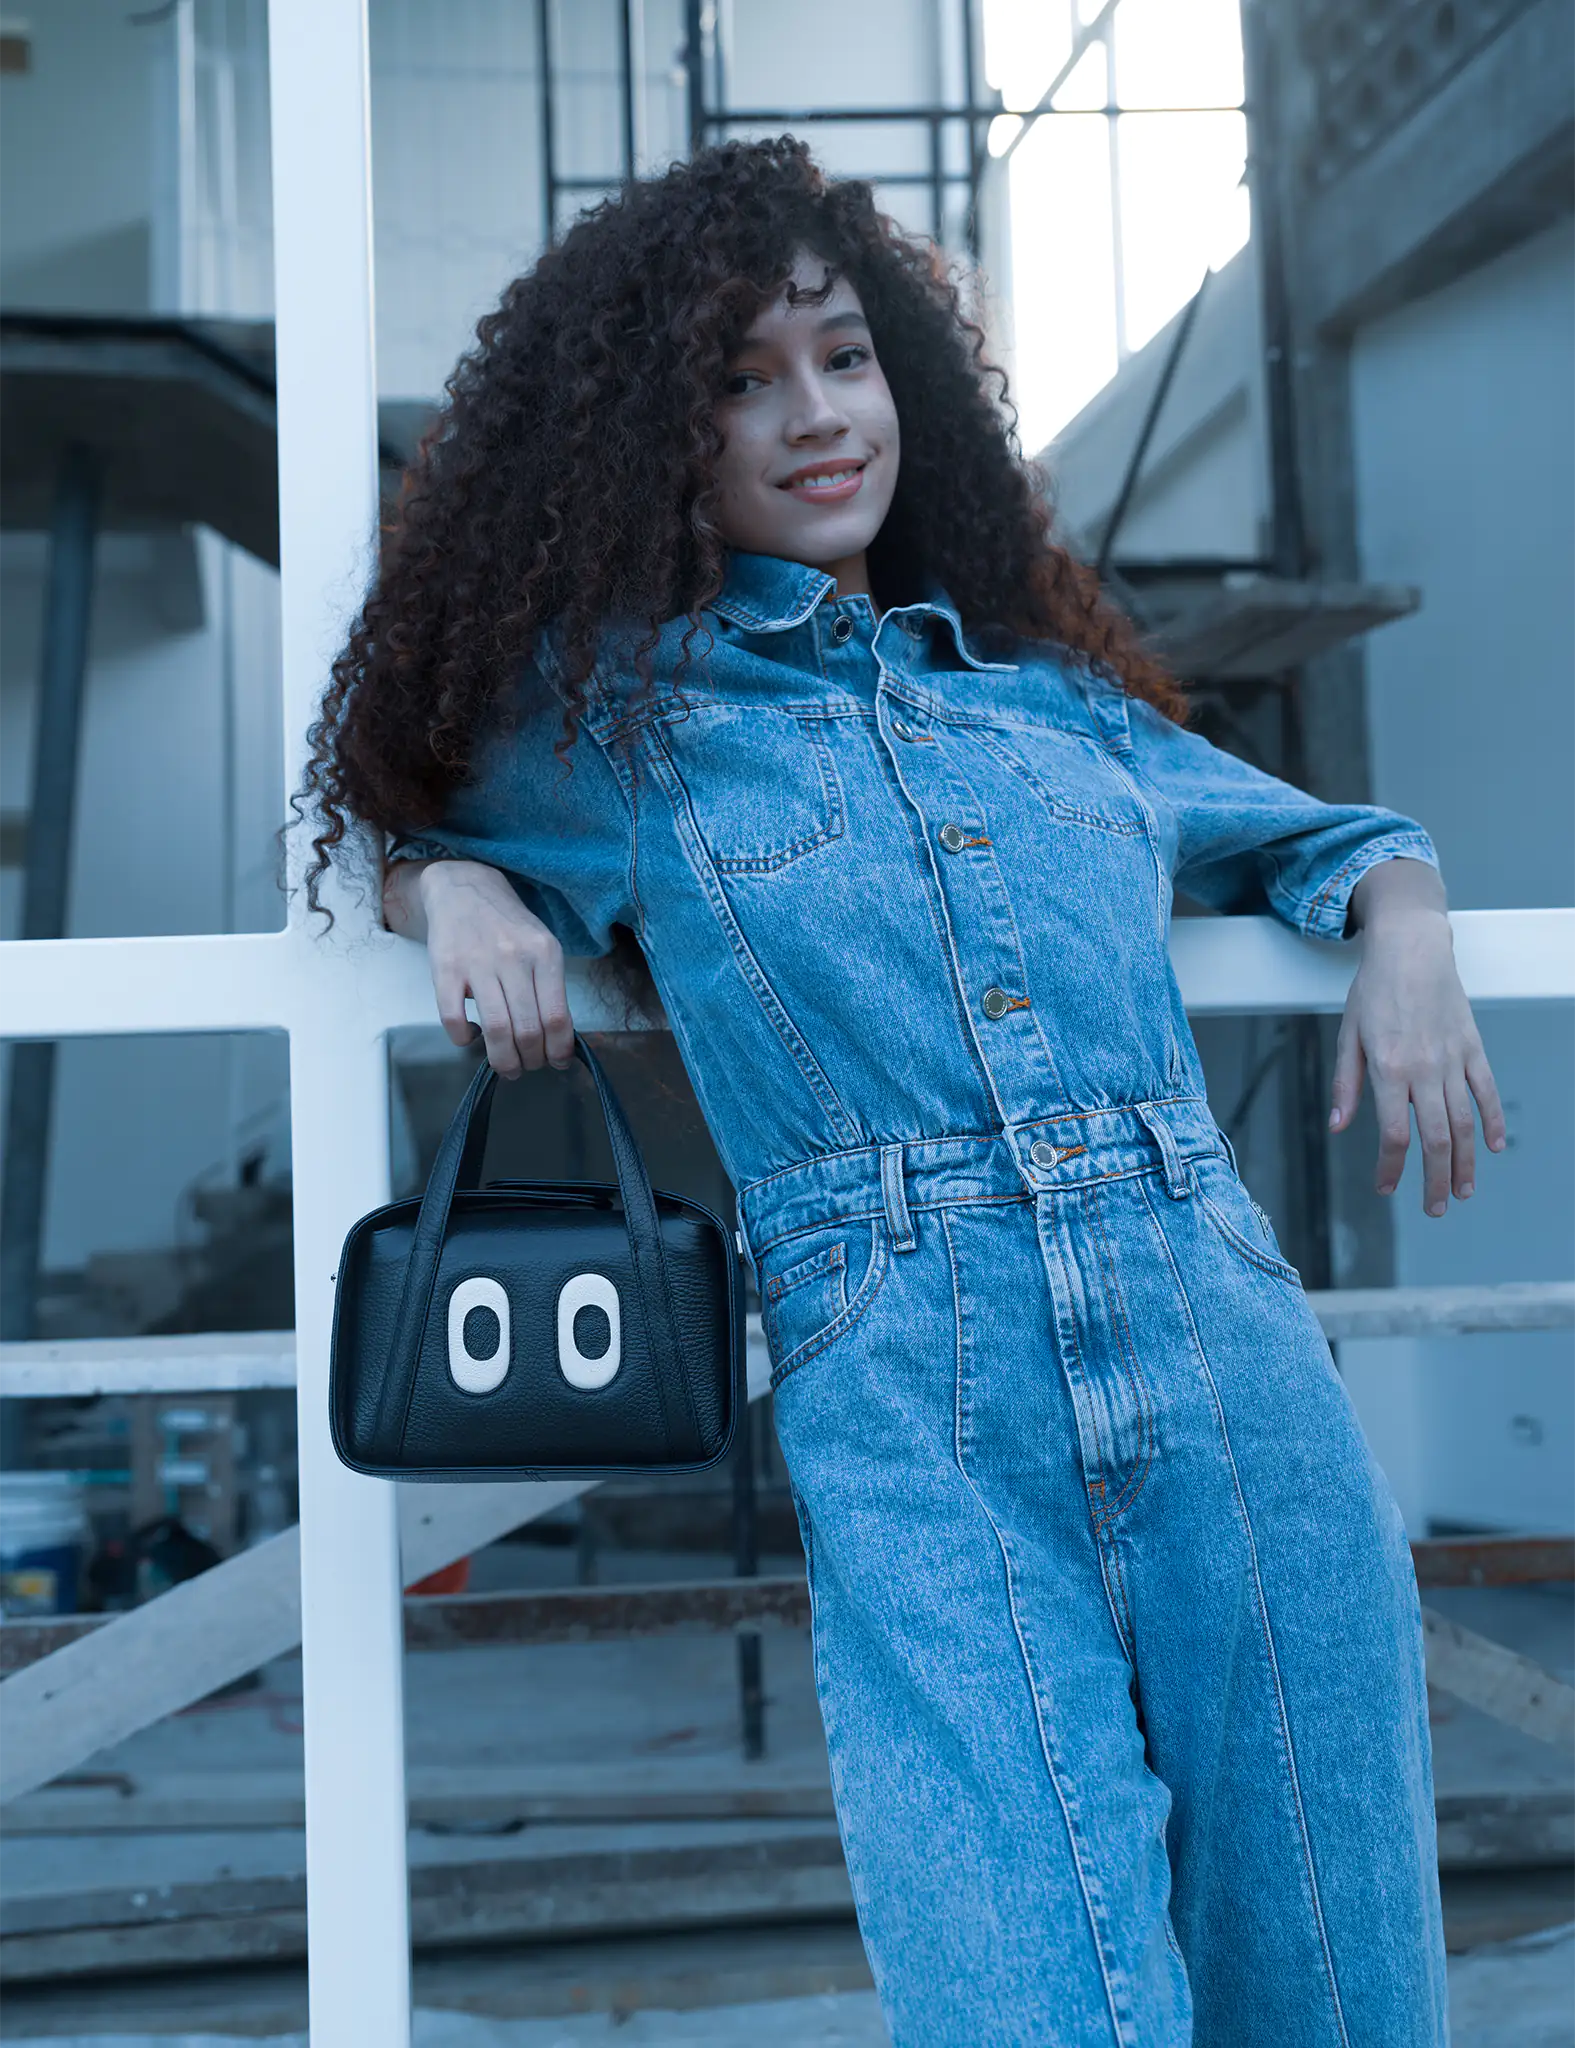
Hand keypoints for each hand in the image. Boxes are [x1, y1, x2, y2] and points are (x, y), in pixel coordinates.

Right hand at [383, 858, 573, 1077]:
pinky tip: (472, 1037)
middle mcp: (514, 957)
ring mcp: (478, 963)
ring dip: (503, 1059)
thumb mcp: (541, 946)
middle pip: (529, 1029)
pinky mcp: (446, 969)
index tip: (557, 1062)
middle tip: (528, 1066)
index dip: (559, 1050)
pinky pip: (454, 1018)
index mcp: (545, 953)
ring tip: (506, 1066)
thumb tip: (558, 1039)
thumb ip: (550, 987)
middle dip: (531, 1060)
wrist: (464, 889)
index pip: (557, 1017)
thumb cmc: (508, 925)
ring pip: (497, 1029)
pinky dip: (464, 1039)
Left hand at [1330, 861, 1504, 1214]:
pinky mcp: (1472, 1048)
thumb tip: (1337, 1127)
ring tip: (1462, 1191)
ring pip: (1463, 1122)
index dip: (1392, 1167)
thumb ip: (1345, 1085)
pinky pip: (1486, 1091)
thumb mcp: (1347, 1036)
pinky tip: (1493, 1147)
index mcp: (1388, 1069)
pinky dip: (1493, 1121)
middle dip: (1434, 1179)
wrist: (1412, 947)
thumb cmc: (1374, 989)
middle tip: (1434, 1208)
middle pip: (1435, 1138)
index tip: (1386, 1188)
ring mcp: (1452, 1059)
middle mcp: (1424, 1069)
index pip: (1394, 1133)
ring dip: (1464, 1162)